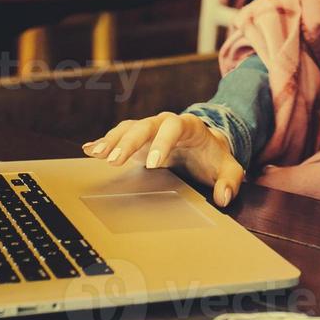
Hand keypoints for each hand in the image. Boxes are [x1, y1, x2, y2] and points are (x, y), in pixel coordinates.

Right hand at [82, 112, 244, 206]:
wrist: (204, 145)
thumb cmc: (214, 157)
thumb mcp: (228, 167)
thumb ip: (231, 180)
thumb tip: (224, 197)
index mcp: (189, 126)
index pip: (174, 128)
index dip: (163, 143)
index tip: (153, 163)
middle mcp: (165, 123)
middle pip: (144, 126)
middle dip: (129, 142)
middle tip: (114, 161)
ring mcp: (149, 130)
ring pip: (128, 129)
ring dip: (111, 141)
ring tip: (95, 154)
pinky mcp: (137, 139)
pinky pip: (119, 136)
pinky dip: (105, 142)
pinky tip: (89, 150)